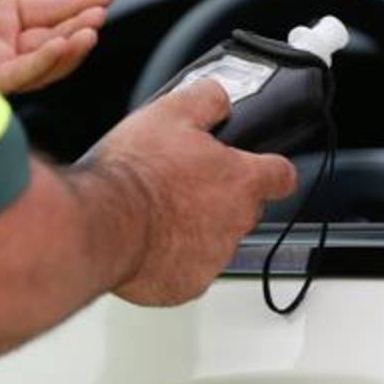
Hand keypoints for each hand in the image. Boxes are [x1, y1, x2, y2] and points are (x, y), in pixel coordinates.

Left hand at [0, 0, 113, 93]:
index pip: (45, 15)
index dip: (76, 6)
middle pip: (47, 42)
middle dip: (78, 28)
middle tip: (100, 14)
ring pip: (38, 65)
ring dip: (68, 49)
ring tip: (91, 30)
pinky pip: (16, 78)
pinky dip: (43, 63)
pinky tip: (64, 45)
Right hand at [77, 80, 298, 306]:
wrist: (102, 224)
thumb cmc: (134, 172)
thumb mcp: (171, 112)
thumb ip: (207, 100)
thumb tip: (219, 98)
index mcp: (240, 181)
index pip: (281, 176)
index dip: (272, 171)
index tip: (263, 170)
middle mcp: (235, 223)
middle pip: (245, 210)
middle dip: (222, 199)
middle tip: (185, 186)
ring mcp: (213, 258)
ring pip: (216, 242)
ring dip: (196, 229)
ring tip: (159, 213)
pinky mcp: (186, 285)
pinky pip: (188, 271)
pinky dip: (173, 260)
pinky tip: (149, 241)